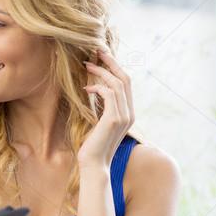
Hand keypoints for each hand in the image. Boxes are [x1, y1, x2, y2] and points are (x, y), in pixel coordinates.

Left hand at [79, 49, 134, 168]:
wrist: (94, 164)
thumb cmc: (92, 145)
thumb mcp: (98, 122)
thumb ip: (101, 107)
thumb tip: (93, 89)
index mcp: (127, 112)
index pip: (125, 83)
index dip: (114, 67)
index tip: (100, 56)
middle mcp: (129, 113)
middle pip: (125, 78)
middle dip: (111, 62)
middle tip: (96, 50)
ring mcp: (124, 116)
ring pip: (117, 83)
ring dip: (101, 71)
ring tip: (86, 65)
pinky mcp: (114, 119)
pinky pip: (110, 94)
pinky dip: (98, 87)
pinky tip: (86, 89)